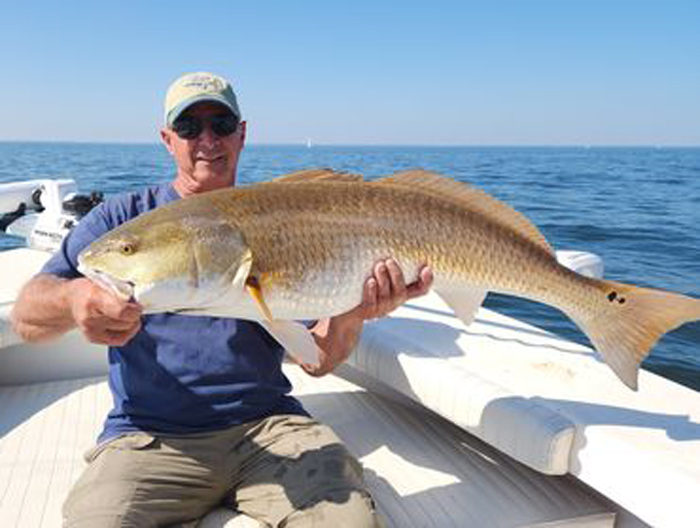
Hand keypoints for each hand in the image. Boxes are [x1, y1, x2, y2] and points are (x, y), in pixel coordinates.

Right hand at [68, 278, 142, 345]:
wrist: (71, 300)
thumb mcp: (105, 281)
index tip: (139, 306)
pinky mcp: (92, 338)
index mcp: (94, 298)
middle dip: (135, 316)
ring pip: (125, 332)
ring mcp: (90, 330)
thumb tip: (142, 297)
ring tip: (130, 315)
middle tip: (134, 309)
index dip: (135, 310)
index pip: (122, 311)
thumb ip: (122, 289)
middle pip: (125, 323)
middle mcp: (90, 317)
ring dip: (132, 324)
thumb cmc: (89, 289)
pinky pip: (119, 340)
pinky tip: (127, 325)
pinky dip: (127, 333)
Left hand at [303, 259, 432, 376]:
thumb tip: (391, 242)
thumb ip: (387, 267)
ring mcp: (380, 309)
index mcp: (399, 294)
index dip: (427, 281)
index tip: (427, 268)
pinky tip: (369, 281)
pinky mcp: (366, 312)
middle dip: (397, 275)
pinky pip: (371, 302)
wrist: (345, 315)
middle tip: (389, 260)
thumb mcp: (378, 278)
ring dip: (384, 279)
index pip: (420, 290)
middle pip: (401, 292)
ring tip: (379, 265)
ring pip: (386, 296)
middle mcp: (392, 303)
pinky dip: (371, 291)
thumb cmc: (363, 291)